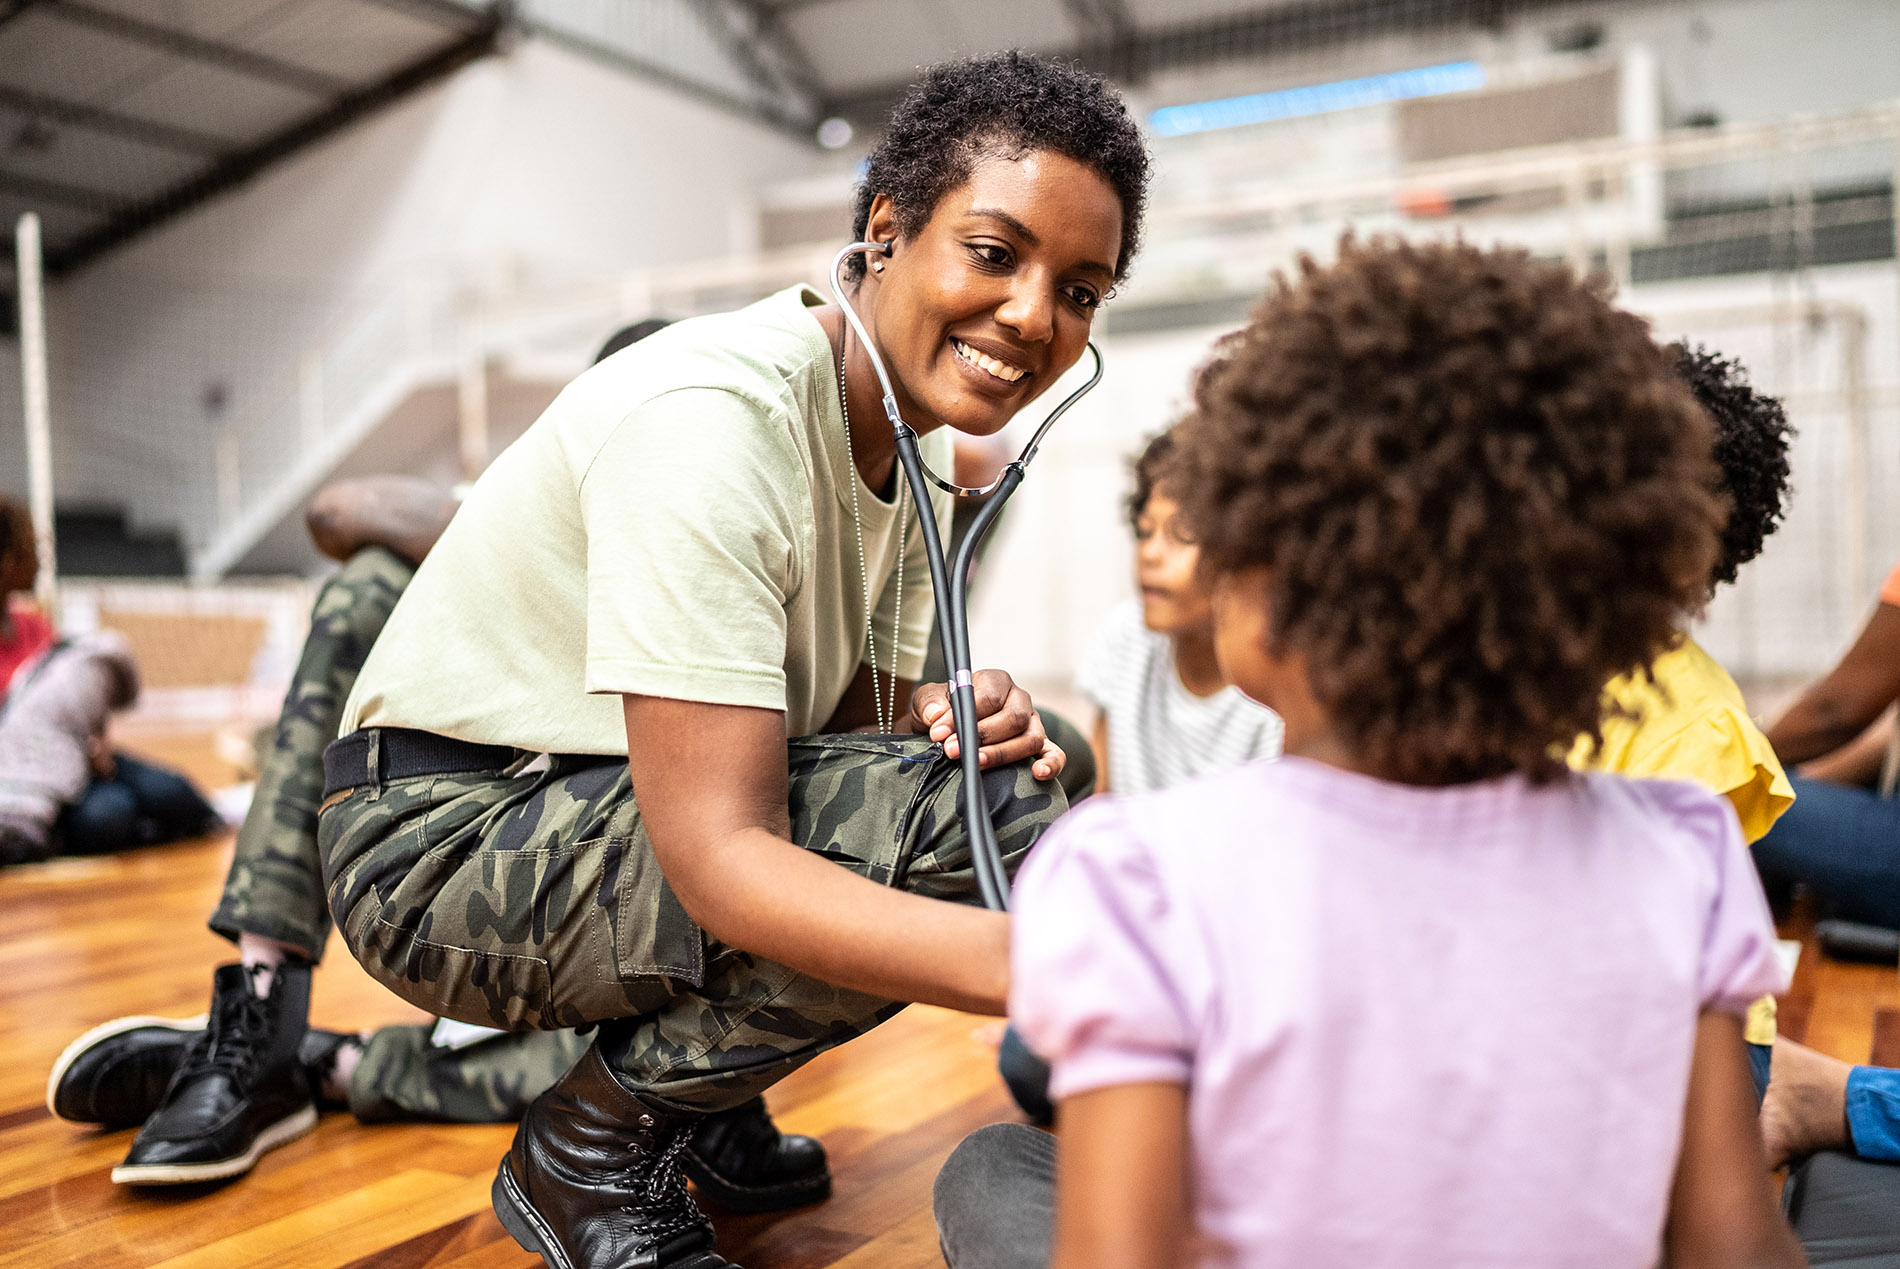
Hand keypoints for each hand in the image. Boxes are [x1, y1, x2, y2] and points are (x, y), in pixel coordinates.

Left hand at [909, 671, 1064, 781]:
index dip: (964, 716)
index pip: (988, 697)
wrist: (946, 734)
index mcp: (995, 681)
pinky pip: (1055, 754)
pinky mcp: (1040, 746)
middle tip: (952, 750)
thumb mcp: (927, 702)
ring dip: (1003, 753)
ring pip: (1031, 738)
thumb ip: (929, 703)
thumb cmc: (942, 714)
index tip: (939, 733)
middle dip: (982, 736)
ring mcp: (1033, 723)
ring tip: (977, 763)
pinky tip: (1037, 773)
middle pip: (1013, 717)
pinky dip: (1050, 764)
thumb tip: (937, 715)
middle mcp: (1019, 700)